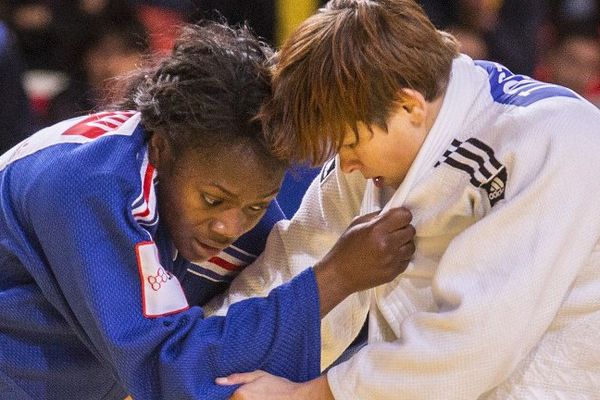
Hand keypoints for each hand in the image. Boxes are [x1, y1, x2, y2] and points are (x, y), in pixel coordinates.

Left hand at [216, 371, 333, 399]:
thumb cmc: (278, 386)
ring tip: (256, 396)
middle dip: (234, 398)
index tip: (232, 393)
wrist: (296, 398)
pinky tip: (258, 399)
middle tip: (251, 394)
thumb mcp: (257, 375)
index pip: (223, 398)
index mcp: (240, 395)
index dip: (225, 395)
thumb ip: (236, 378)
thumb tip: (217, 381)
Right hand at [314, 206, 414, 315]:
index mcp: (376, 230)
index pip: (405, 216)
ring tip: (391, 245)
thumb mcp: (356, 225)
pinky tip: (388, 256)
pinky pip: (406, 260)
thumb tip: (391, 212)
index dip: (402, 215)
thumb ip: (376, 217)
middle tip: (392, 232)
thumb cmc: (345, 248)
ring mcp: (391, 260)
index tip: (396, 218)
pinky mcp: (393, 273)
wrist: (340, 274)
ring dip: (403, 244)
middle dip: (403, 229)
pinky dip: (400, 257)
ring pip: (411, 246)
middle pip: (411, 230)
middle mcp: (387, 245)